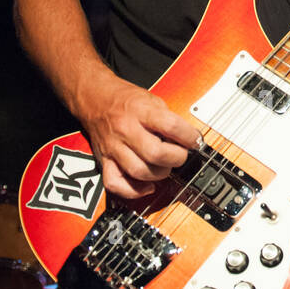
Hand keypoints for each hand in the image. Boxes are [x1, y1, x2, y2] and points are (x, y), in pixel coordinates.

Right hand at [74, 72, 200, 198]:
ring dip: (159, 174)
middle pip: (156, 154)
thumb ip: (168, 119)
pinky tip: (147, 185)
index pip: (171, 127)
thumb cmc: (124, 99)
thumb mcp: (152, 99)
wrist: (94, 97)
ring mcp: (114, 147)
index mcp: (140, 111)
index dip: (189, 137)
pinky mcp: (104, 160)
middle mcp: (126, 129)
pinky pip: (116, 184)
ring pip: (139, 171)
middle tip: (180, 155)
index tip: (195, 141)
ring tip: (165, 166)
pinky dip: (134, 191)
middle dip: (176, 158)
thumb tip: (187, 140)